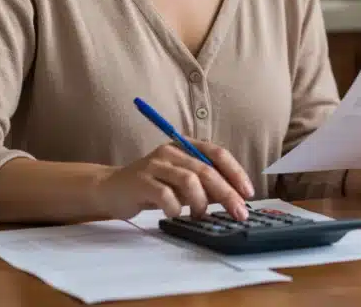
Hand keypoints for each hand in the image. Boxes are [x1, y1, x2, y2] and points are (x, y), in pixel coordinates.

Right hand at [92, 140, 254, 220]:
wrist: (111, 188)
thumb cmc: (153, 186)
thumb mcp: (182, 181)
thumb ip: (205, 185)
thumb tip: (234, 198)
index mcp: (185, 145)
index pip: (217, 153)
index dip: (236, 172)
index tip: (248, 193)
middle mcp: (171, 150)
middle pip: (206, 169)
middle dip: (227, 193)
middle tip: (239, 213)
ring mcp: (155, 164)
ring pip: (189, 180)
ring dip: (201, 202)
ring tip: (199, 215)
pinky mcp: (141, 181)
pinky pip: (166, 195)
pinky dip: (176, 208)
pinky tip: (175, 213)